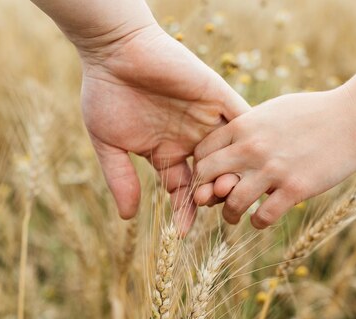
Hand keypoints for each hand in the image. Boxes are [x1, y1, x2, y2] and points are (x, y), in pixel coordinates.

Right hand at [76, 23, 248, 233]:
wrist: (114, 50)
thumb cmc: (105, 94)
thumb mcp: (110, 144)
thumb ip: (121, 179)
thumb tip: (128, 217)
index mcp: (166, 152)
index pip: (183, 189)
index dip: (184, 210)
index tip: (182, 231)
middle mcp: (190, 139)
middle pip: (212, 176)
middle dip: (213, 195)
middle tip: (212, 208)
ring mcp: (206, 118)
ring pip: (230, 154)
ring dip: (232, 173)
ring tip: (226, 190)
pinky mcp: (218, 96)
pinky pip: (242, 119)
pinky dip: (248, 138)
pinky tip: (250, 158)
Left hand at [193, 89, 355, 228]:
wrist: (354, 116)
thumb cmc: (314, 112)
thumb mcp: (273, 111)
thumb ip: (249, 127)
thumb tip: (232, 140)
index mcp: (243, 126)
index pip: (201, 153)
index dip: (202, 170)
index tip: (210, 179)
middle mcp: (252, 148)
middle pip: (207, 178)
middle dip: (208, 194)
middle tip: (217, 202)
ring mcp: (273, 169)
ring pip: (232, 204)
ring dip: (231, 215)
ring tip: (236, 217)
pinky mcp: (295, 188)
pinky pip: (263, 217)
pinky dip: (258, 222)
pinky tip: (262, 218)